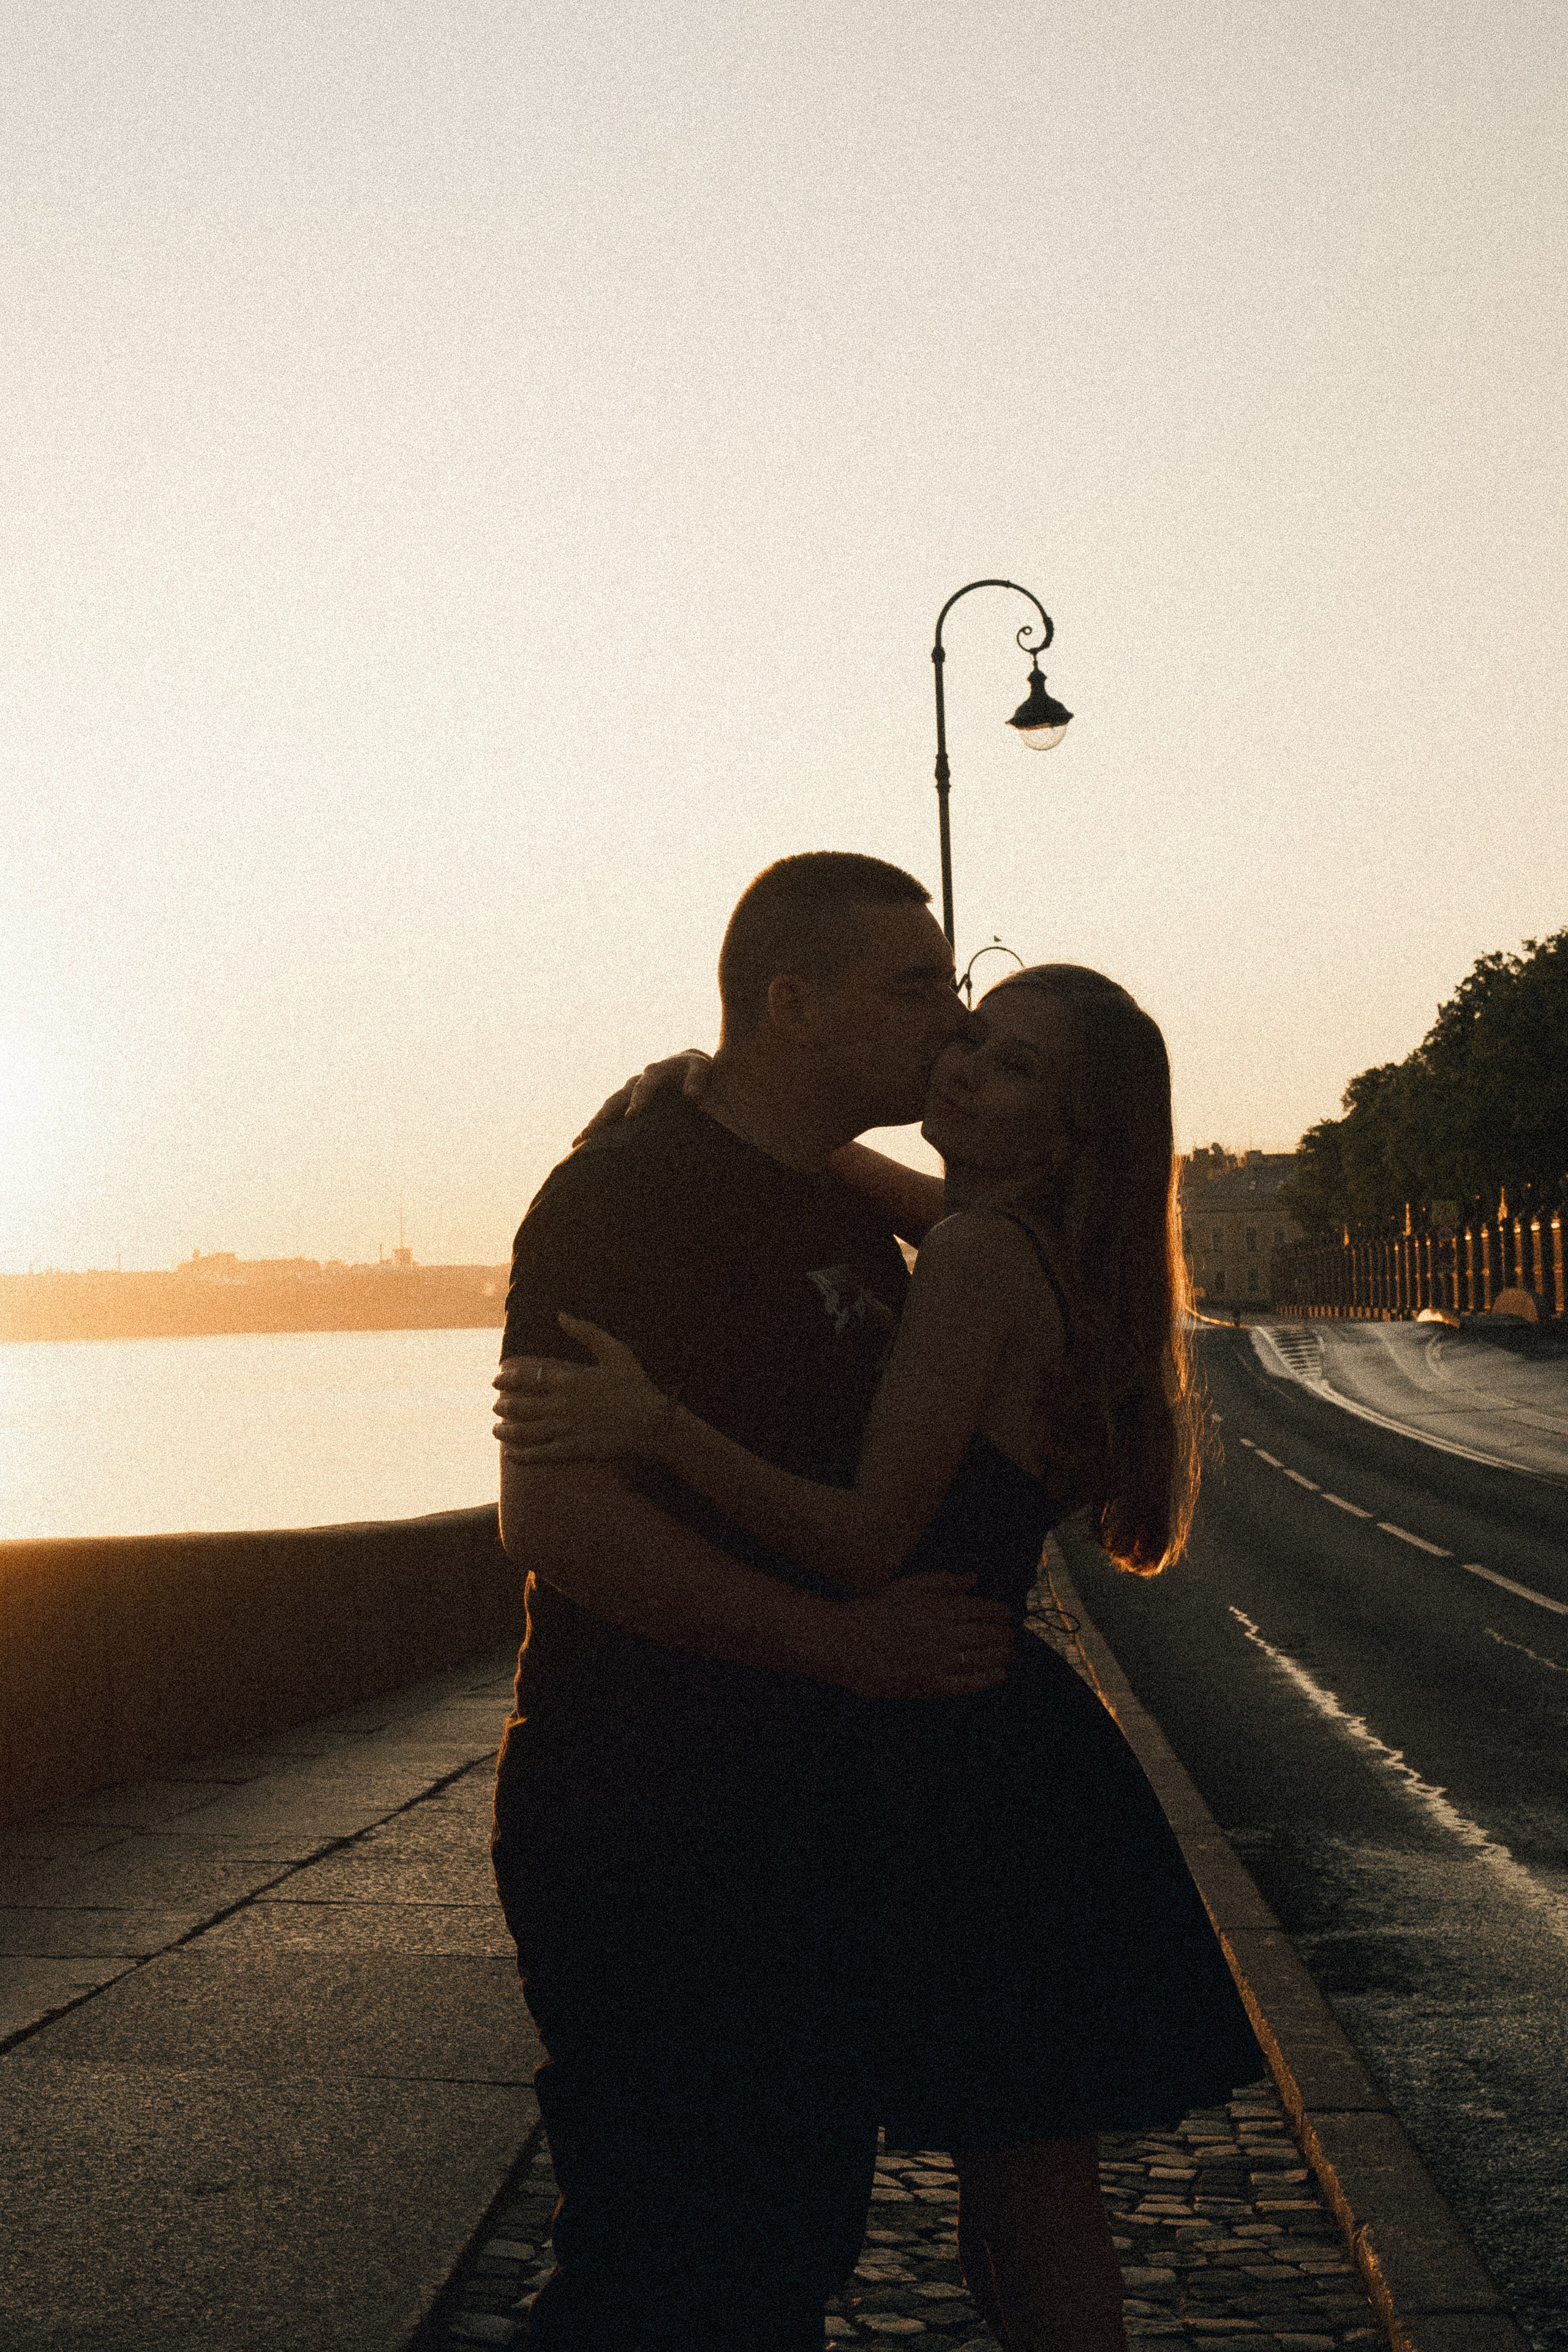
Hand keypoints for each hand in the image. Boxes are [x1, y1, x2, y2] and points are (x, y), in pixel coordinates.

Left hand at [494, 1315, 667, 1461]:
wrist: (652, 1421)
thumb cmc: (635, 1384)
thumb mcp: (614, 1351)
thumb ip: (586, 1331)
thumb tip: (560, 1314)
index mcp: (568, 1380)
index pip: (526, 1378)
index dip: (507, 1378)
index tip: (496, 1380)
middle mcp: (561, 1405)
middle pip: (519, 1406)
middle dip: (502, 1406)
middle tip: (495, 1406)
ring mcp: (564, 1429)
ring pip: (523, 1432)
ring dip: (505, 1432)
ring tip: (496, 1431)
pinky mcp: (572, 1450)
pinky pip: (539, 1455)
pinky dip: (521, 1456)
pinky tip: (511, 1455)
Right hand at [573, 1051, 713, 1147]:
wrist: (687, 1065)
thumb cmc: (697, 1069)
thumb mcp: (700, 1069)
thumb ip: (697, 1079)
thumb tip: (692, 1095)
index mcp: (654, 1073)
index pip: (643, 1086)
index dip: (637, 1100)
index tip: (630, 1116)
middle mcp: (636, 1081)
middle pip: (616, 1099)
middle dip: (603, 1116)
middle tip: (590, 1134)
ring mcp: (629, 1092)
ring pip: (609, 1108)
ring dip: (595, 1124)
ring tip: (579, 1142)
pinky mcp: (628, 1102)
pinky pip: (610, 1115)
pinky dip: (598, 1127)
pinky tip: (584, 1144)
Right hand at [827, 1573, 1013, 1699]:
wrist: (846, 1643)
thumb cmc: (875, 1611)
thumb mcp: (907, 1586)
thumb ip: (942, 1582)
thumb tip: (972, 1579)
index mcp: (937, 1608)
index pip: (980, 1610)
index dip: (998, 1612)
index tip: (1007, 1614)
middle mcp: (941, 1635)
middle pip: (985, 1634)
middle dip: (1003, 1634)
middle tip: (1010, 1634)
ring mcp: (936, 1661)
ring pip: (980, 1658)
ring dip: (1000, 1654)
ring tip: (1010, 1651)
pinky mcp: (929, 1684)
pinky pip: (966, 1683)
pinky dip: (986, 1679)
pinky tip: (998, 1674)